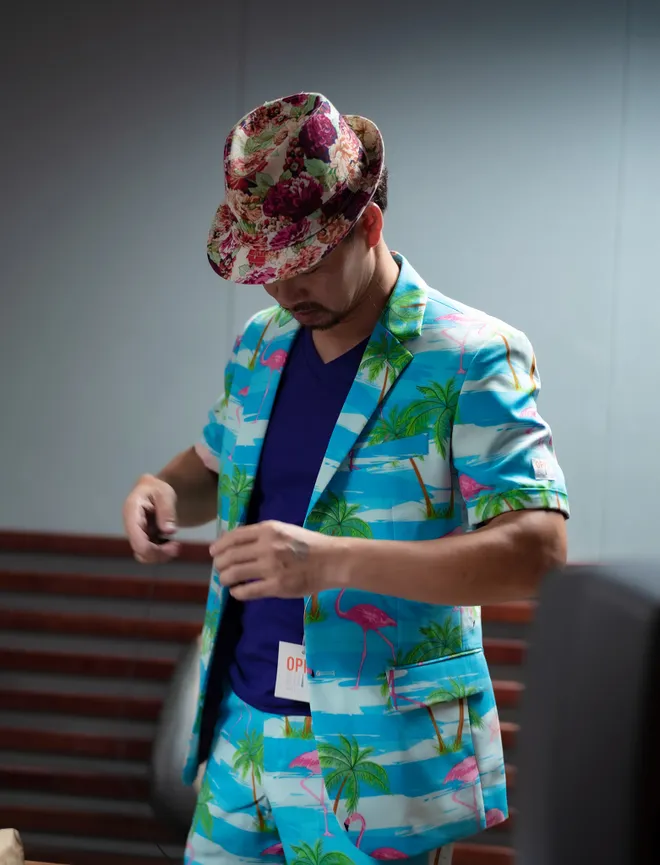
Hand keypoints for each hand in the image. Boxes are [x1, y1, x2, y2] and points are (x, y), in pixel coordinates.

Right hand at [123, 474, 180, 563]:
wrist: (153, 490)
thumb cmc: (157, 489)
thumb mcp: (165, 494)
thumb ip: (166, 510)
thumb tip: (169, 531)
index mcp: (131, 514)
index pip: (137, 540)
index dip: (153, 549)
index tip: (173, 545)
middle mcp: (131, 528)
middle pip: (140, 551)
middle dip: (160, 554)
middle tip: (177, 546)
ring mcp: (136, 535)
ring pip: (144, 555)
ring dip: (161, 555)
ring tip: (175, 545)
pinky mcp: (142, 539)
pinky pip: (149, 553)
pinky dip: (161, 553)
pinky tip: (170, 543)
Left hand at [210, 520, 338, 600]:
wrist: (331, 560)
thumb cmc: (309, 544)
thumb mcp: (284, 530)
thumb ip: (262, 535)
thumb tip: (236, 542)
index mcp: (268, 530)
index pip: (234, 537)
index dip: (220, 546)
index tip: (214, 552)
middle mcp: (266, 546)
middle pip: (230, 556)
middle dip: (220, 564)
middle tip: (219, 569)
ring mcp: (271, 567)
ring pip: (235, 573)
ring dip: (225, 578)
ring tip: (226, 581)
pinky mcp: (276, 586)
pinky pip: (248, 591)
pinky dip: (237, 592)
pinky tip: (237, 592)